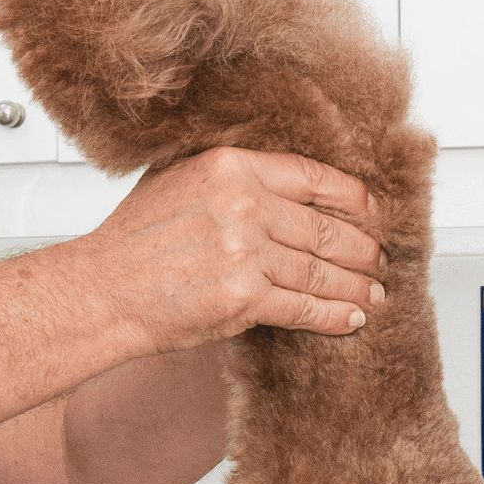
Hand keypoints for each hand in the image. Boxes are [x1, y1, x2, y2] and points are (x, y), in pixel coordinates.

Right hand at [84, 146, 385, 353]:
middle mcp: (243, 205)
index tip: (370, 210)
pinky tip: (352, 316)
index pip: (311, 177)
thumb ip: (230, 175)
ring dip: (356, 285)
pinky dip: (334, 315)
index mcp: (230, 166)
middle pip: (325, 227)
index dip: (351, 197)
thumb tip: (279, 182)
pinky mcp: (244, 298)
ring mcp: (246, 252)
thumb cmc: (133, 241)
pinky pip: (304, 307)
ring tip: (375, 291)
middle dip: (363, 248)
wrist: (103, 290)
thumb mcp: (178, 180)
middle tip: (380, 258)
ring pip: (320, 270)